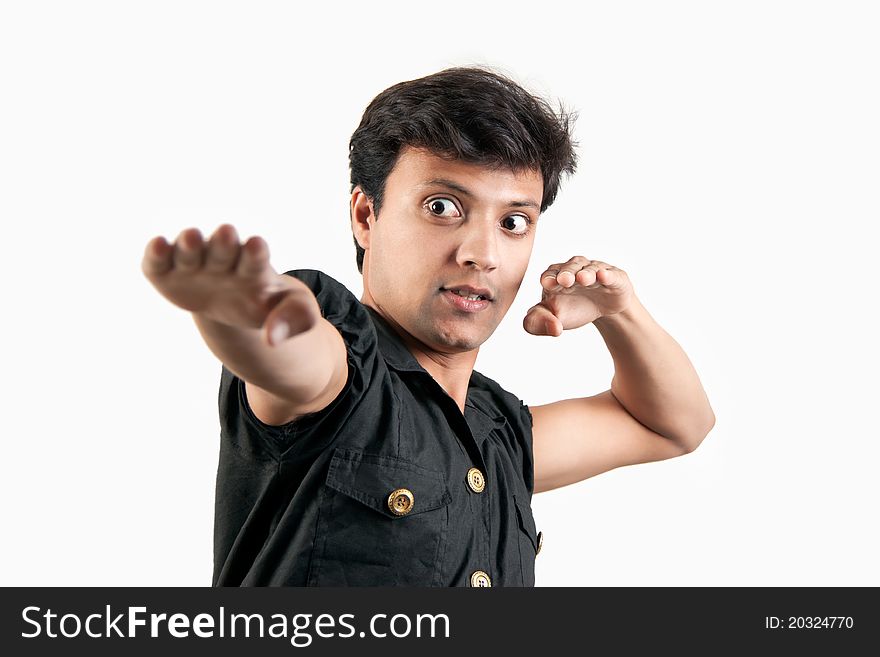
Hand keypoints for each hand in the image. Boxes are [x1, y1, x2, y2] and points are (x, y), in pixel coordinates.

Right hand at [141, 224, 319, 344]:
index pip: (256, 258)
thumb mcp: (296, 312)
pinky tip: (156, 245)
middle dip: (223, 244)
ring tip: (192, 237)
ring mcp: (195, 264)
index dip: (255, 253)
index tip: (257, 246)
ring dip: (190, 245)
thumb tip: (273, 340)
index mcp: (256, 266)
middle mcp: (224, 258)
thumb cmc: (269, 303)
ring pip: (190, 252)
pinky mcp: (168, 273)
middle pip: (223, 250)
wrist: (238, 304)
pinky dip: (155, 255)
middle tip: (227, 234)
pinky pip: (159, 264)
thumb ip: (296, 319)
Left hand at [523, 256, 633, 335]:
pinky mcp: (615, 278)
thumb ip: (537, 323)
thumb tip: (552, 329)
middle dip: (567, 273)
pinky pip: (611, 274)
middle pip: (569, 268)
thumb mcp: (552, 318)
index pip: (549, 275)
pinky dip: (608, 275)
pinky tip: (603, 276)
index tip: (546, 284)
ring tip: (583, 279)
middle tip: (564, 280)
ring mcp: (596, 272)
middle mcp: (575, 270)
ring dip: (586, 273)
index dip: (549, 278)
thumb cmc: (573, 309)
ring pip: (590, 269)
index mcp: (555, 278)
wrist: (603, 309)